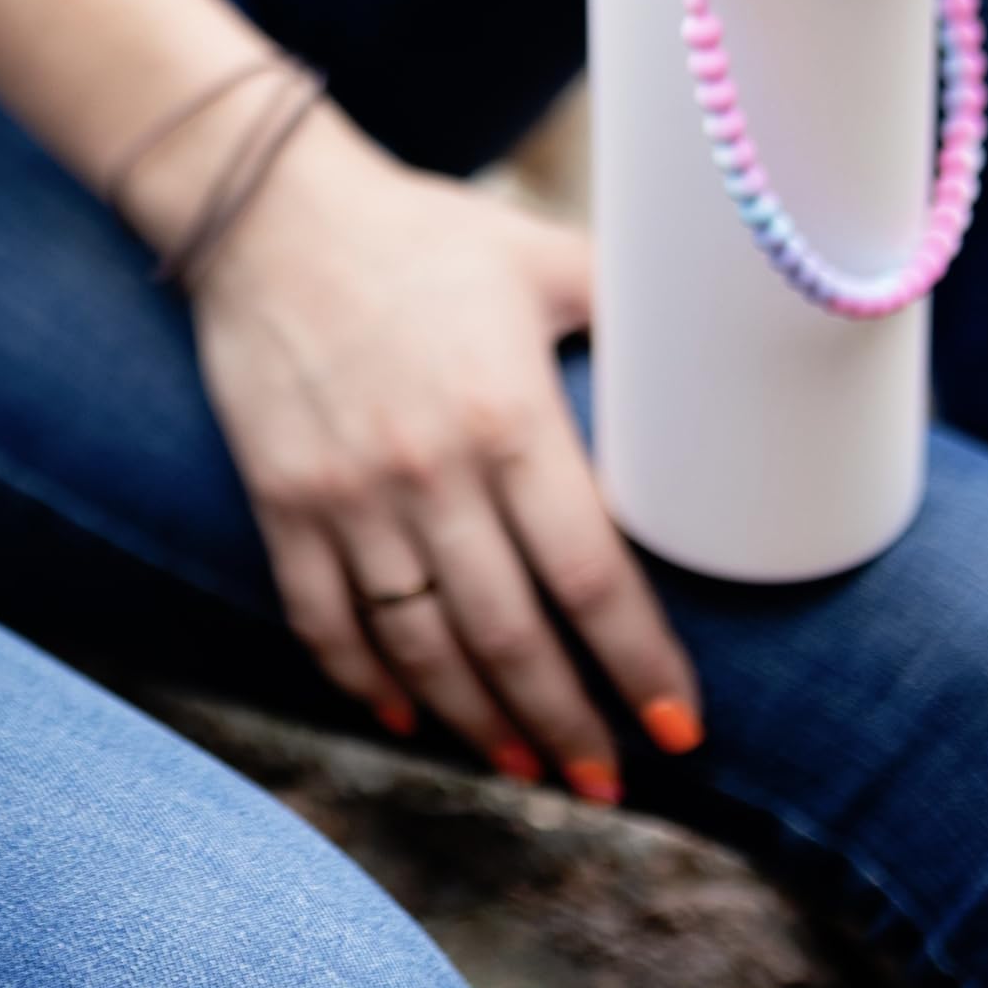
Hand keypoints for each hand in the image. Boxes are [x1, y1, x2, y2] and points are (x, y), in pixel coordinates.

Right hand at [182, 108, 702, 794]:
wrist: (263, 209)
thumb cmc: (416, 232)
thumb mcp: (538, 256)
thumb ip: (626, 307)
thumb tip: (724, 340)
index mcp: (503, 415)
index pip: (588, 576)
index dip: (637, 663)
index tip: (679, 725)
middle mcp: (424, 469)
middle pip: (509, 634)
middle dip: (568, 722)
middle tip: (609, 778)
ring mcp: (344, 492)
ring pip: (419, 644)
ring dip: (478, 720)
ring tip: (525, 764)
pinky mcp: (280, 497)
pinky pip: (322, 616)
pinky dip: (364, 677)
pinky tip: (405, 710)